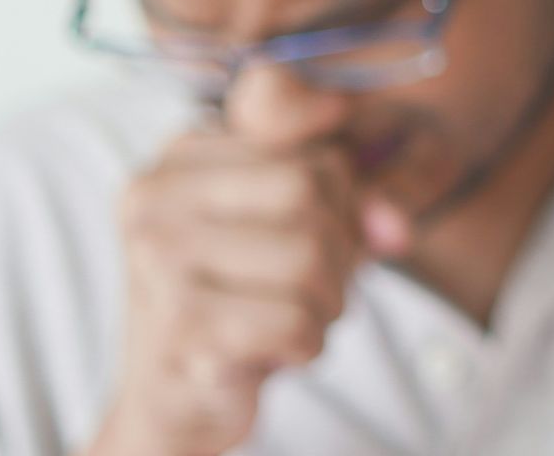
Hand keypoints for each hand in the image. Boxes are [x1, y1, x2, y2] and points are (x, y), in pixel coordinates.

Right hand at [88, 131, 398, 455]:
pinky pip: (294, 321)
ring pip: (307, 257)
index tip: (326, 242)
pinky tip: (278, 351)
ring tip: (297, 319)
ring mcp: (159, 258)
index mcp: (181, 157)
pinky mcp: (179, 324)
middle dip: (339, 253)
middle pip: (308, 193)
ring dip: (327, 304)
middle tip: (318, 290)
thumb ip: (351, 202)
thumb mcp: (292, 228)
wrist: (174, 397)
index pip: (314, 156)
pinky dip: (308, 344)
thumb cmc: (240, 300)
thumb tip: (396, 226)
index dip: (346, 208)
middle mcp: (156, 196)